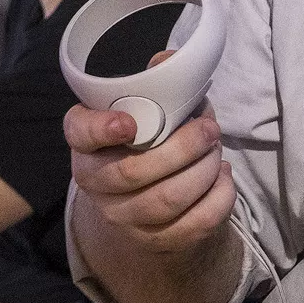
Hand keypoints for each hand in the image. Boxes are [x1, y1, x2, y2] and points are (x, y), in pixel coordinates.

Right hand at [64, 97, 235, 255]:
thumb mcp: (136, 112)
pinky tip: (223, 178)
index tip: (128, 123)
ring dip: (202, 172)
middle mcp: (96, 184)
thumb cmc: (139, 144)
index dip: (101, 129)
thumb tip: (169, 61)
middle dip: (181, 148)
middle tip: (210, 128)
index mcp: (86, 145)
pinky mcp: (157, 241)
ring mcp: (124, 218)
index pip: (80, 134)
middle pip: (133, 172)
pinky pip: (193, 225)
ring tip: (217, 151)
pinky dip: (217, 199)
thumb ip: (151, 84)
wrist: (136, 205)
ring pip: (166, 200)